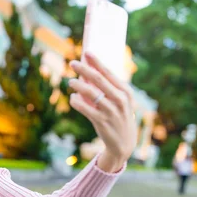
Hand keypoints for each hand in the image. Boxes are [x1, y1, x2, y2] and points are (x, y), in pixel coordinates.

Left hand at [68, 52, 136, 171]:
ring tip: (70, 82)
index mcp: (125, 92)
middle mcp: (120, 100)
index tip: (86, 52)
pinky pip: (84, 108)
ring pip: (90, 93)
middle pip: (98, 80)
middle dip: (84, 69)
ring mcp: (111, 111)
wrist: (123, 143)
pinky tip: (74, 98)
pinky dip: (77, 101)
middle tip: (72, 63)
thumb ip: (105, 88)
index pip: (109, 73)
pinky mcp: (101, 121)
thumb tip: (86, 72)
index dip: (96, 62)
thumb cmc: (118, 116)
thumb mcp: (118, 101)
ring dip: (78, 85)